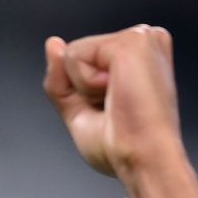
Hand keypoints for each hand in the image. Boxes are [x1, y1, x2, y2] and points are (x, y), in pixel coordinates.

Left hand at [44, 25, 197, 197]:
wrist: (144, 161)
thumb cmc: (124, 147)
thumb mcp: (80, 112)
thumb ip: (62, 78)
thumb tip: (52, 44)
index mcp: (139, 57)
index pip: (85, 60)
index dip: (83, 93)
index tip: (114, 112)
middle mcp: (145, 41)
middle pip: (76, 53)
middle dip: (80, 89)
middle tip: (114, 110)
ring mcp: (141, 36)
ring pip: (72, 53)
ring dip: (84, 88)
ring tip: (118, 101)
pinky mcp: (132, 40)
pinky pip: (74, 55)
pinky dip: (85, 84)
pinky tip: (116, 93)